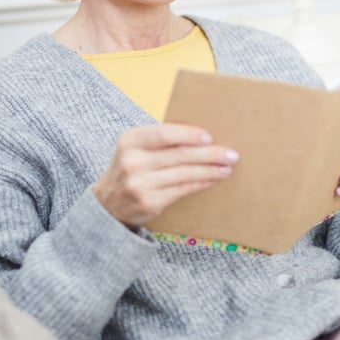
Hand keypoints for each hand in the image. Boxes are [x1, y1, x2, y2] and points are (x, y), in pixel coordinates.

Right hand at [93, 123, 238, 226]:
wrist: (108, 204)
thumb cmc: (131, 168)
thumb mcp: (135, 149)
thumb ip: (160, 140)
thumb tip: (203, 136)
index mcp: (130, 141)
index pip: (165, 134)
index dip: (190, 135)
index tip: (210, 137)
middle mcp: (133, 162)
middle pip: (180, 155)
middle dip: (210, 154)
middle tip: (231, 154)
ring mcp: (140, 184)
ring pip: (185, 174)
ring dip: (210, 170)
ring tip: (227, 167)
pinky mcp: (150, 202)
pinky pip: (183, 189)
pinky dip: (201, 183)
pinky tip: (213, 179)